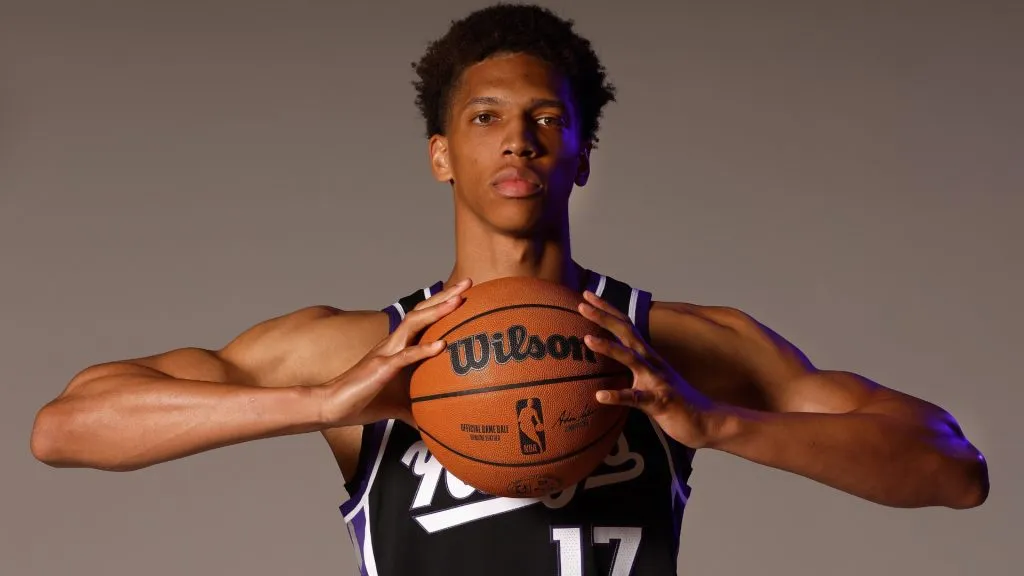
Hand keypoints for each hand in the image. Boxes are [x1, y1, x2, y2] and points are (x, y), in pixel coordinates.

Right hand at [321, 279, 471, 426]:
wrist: (332, 406)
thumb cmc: (365, 401)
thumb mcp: (401, 406)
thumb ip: (420, 410)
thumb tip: (438, 426)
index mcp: (399, 346)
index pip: (424, 317)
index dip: (443, 302)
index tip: (465, 292)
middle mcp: (393, 343)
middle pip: (422, 311)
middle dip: (445, 296)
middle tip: (468, 281)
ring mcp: (386, 352)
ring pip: (413, 324)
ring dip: (436, 311)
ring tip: (457, 302)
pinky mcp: (380, 368)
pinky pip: (404, 356)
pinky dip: (423, 350)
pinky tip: (441, 345)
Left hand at [579, 291, 717, 448]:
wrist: (706, 420)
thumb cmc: (673, 400)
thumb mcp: (650, 377)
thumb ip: (633, 366)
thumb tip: (612, 357)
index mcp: (647, 355)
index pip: (625, 325)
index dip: (607, 310)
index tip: (587, 295)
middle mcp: (652, 362)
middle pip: (626, 332)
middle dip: (604, 317)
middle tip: (581, 303)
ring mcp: (657, 380)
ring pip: (632, 360)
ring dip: (609, 348)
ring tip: (587, 339)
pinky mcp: (660, 402)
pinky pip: (637, 399)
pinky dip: (618, 396)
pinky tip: (600, 396)